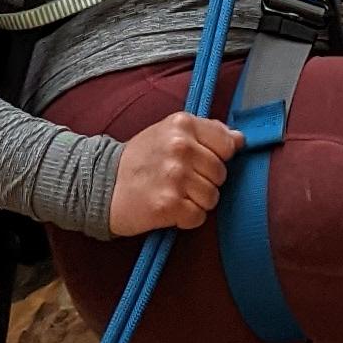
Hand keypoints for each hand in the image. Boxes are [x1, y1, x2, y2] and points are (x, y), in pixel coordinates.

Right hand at [108, 109, 240, 235]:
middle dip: (205, 181)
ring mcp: (175, 176)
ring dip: (196, 202)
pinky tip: (168, 209)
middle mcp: (181, 147)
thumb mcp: (169, 132)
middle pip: (221, 174)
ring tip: (173, 194)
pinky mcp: (168, 205)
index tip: (199, 161)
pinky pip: (198, 217)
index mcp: (183, 125)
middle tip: (179, 180)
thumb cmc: (140, 160)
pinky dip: (186, 218)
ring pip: (212, 197)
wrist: (102, 184)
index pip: (228, 144)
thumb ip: (207, 132)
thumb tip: (240, 140)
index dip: (217, 157)